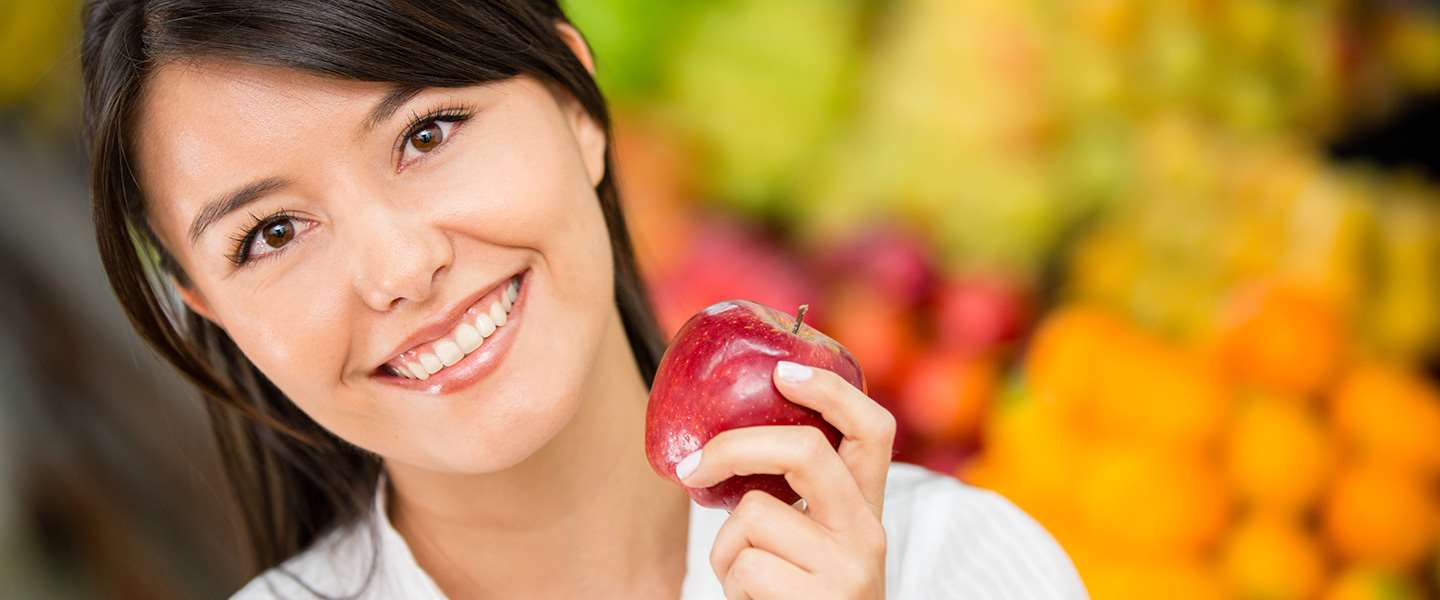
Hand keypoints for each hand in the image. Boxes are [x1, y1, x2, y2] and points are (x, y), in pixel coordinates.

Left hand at [675, 360, 895, 599]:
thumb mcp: (813, 546)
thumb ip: (794, 501)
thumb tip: (716, 451)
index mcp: (867, 510)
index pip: (874, 429)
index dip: (831, 390)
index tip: (783, 369)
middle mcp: (867, 534)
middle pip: (805, 451)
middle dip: (737, 447)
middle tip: (695, 466)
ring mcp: (846, 568)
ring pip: (754, 514)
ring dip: (728, 549)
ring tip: (748, 580)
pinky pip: (742, 565)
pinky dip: (730, 583)